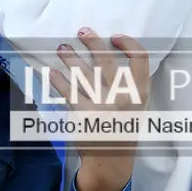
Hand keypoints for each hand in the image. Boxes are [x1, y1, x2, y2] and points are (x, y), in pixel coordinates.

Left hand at [51, 31, 150, 190]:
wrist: (112, 159)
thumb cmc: (124, 127)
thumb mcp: (138, 105)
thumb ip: (131, 84)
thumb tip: (110, 57)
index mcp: (141, 91)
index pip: (140, 58)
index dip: (128, 43)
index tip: (116, 36)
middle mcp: (123, 95)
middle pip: (108, 60)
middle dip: (93, 42)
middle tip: (83, 31)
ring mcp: (103, 103)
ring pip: (84, 72)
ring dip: (71, 57)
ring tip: (63, 48)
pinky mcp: (83, 113)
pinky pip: (68, 90)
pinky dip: (58, 80)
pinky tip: (50, 72)